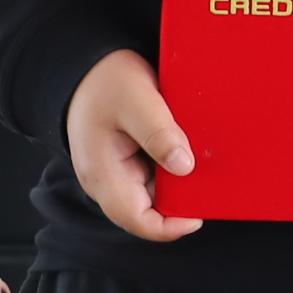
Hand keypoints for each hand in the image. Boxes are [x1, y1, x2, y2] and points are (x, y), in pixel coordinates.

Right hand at [66, 48, 201, 243]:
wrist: (86, 66)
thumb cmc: (105, 80)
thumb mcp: (137, 100)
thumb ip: (159, 134)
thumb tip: (184, 167)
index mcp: (103, 174)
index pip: (137, 220)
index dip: (170, 226)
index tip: (198, 215)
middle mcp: (106, 182)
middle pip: (148, 212)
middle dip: (178, 203)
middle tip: (207, 182)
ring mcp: (114, 175)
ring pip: (152, 196)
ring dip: (177, 186)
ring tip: (199, 162)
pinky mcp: (124, 164)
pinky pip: (152, 179)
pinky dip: (171, 171)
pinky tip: (185, 153)